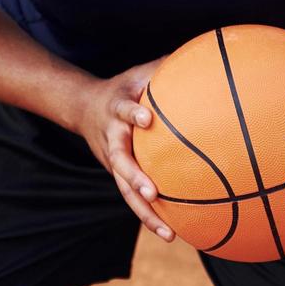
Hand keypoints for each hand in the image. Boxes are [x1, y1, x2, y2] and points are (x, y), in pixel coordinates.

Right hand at [73, 57, 172, 241]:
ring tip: (168, 232)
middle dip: (134, 178)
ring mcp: (112, 161)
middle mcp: (112, 139)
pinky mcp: (117, 176)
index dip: (133, 115)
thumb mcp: (138, 73)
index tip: (146, 118)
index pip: (123, 111)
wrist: (82, 108)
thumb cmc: (123, 88)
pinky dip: (151, 215)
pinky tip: (174, 232)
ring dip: (144, 211)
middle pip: (119, 162)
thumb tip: (202, 53)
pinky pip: (133, 198)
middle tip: (152, 191)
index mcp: (117, 110)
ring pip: (125, 190)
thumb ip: (163, 67)